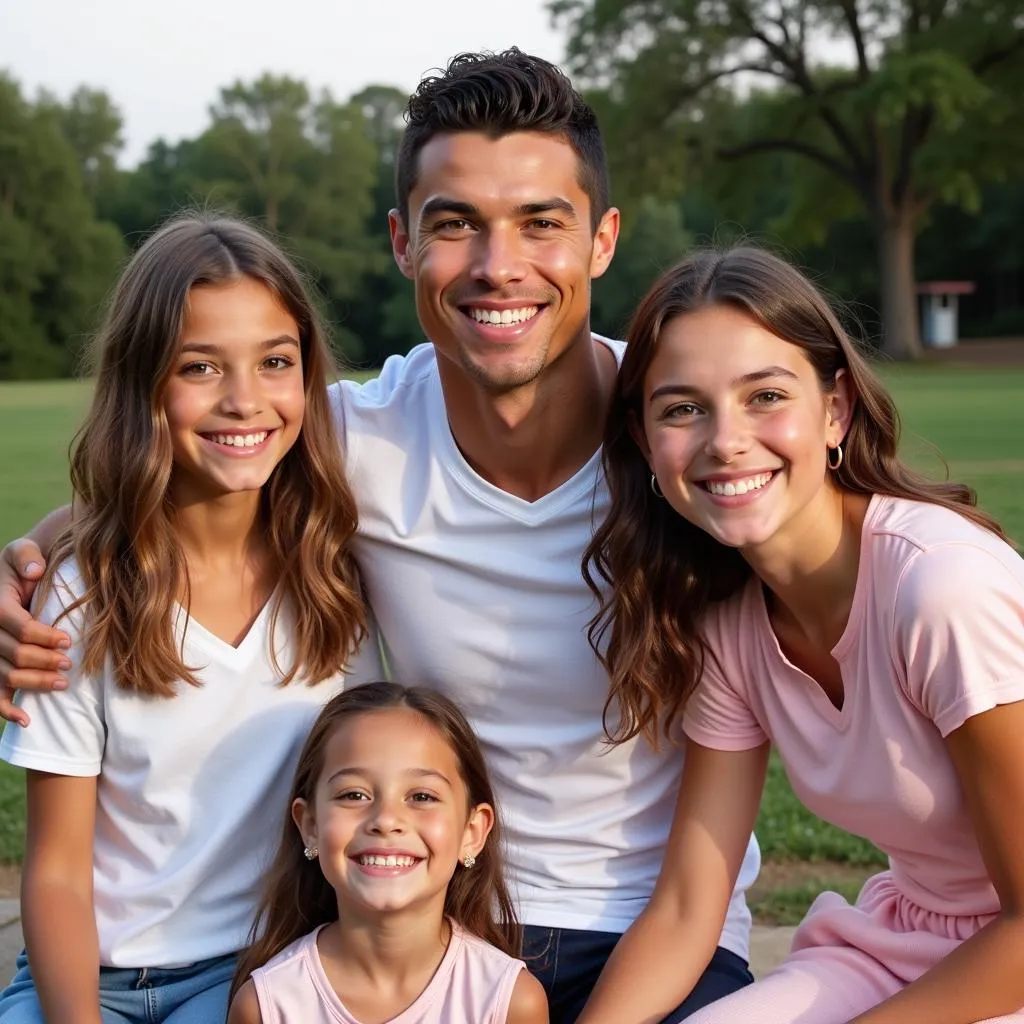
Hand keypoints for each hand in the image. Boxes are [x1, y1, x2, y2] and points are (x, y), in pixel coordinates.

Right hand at [0, 539, 70, 725]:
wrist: (15, 577)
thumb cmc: (23, 564)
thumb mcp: (22, 551)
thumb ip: (27, 556)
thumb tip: (36, 570)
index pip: (17, 624)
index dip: (42, 635)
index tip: (67, 641)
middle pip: (13, 653)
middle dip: (43, 661)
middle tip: (69, 663)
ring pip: (5, 675)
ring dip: (33, 683)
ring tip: (61, 684)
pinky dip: (6, 708)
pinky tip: (26, 720)